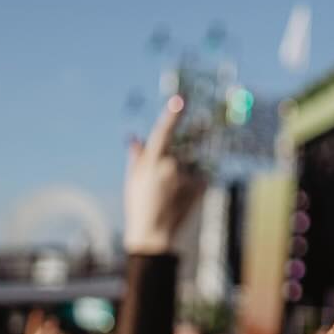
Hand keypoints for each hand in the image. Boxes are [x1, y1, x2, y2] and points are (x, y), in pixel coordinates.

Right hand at [123, 96, 205, 254]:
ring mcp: (187, 176)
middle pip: (177, 154)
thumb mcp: (132, 180)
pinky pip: (198, 178)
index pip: (163, 132)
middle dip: (171, 165)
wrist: (153, 234)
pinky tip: (181, 200)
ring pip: (187, 168)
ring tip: (170, 197)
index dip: (172, 115)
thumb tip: (135, 137)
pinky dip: (192, 186)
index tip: (181, 99)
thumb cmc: (139, 206)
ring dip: (181, 178)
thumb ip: (137, 156)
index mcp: (151, 161)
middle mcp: (170, 165)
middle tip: (162, 189)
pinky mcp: (200, 185)